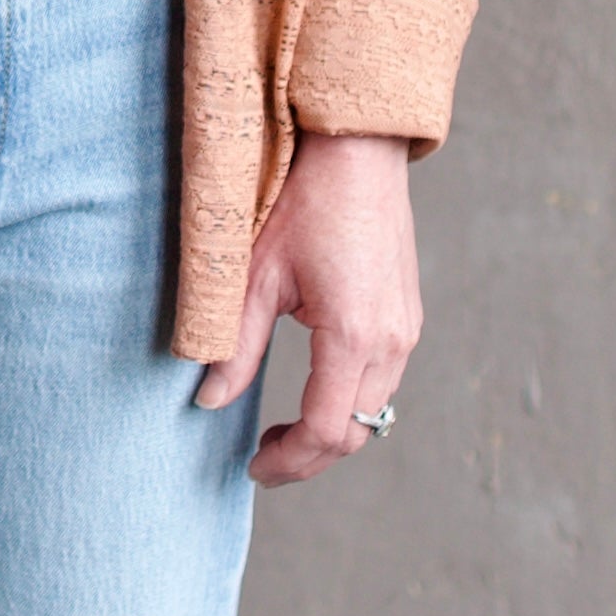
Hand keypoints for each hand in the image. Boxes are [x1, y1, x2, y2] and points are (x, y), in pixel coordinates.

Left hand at [195, 131, 420, 486]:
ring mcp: (406, 328)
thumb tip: (208, 400)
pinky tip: (313, 391)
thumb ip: (233, 345)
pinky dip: (348, 402)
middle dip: (308, 457)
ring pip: (373, 411)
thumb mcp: (254, 273)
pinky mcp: (407, 316)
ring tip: (281, 431)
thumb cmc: (303, 199)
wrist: (357, 149)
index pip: (326, 431)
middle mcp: (391, 339)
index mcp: (353, 334)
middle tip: (262, 459)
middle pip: (355, 432)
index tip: (254, 467)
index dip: (289, 461)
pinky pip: (383, 381)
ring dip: (330, 431)